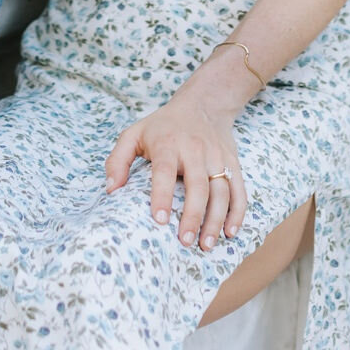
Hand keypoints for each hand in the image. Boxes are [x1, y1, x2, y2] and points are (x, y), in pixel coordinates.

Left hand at [104, 85, 248, 249]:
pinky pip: (239, 189)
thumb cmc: (163, 126)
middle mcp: (196, 151)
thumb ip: (117, 161)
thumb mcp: (134, 134)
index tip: (159, 220)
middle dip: (193, 216)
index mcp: (168, 144)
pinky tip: (230, 232)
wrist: (204, 104)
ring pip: (222, 191)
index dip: (162, 196)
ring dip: (216, 220)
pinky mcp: (233, 162)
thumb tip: (110, 190)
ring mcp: (217, 157)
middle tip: (185, 242)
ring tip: (205, 245)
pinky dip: (238, 212)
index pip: (165, 171)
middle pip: (198, 186)